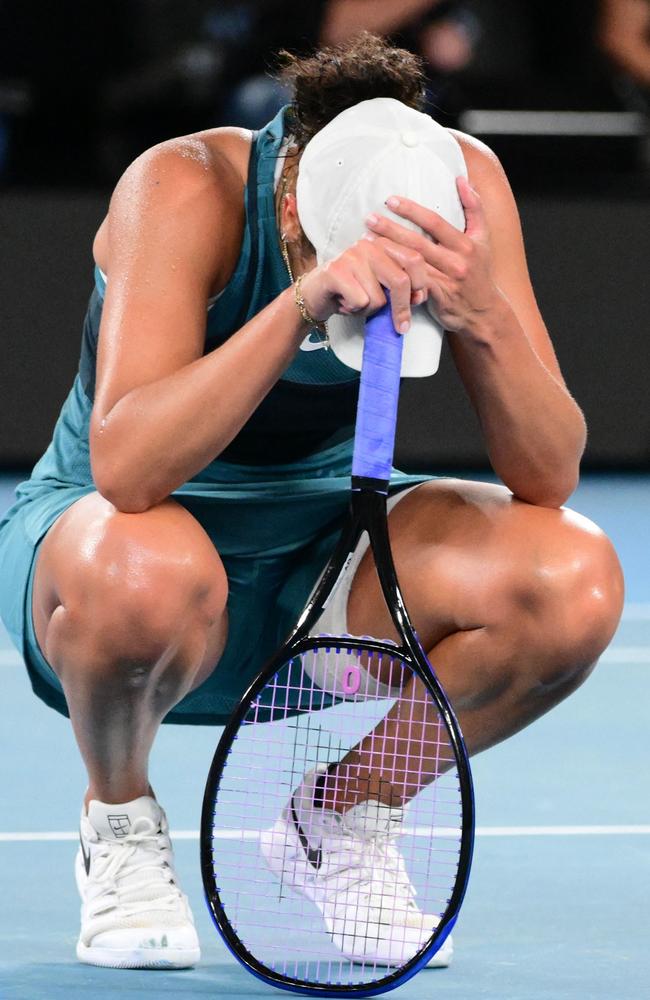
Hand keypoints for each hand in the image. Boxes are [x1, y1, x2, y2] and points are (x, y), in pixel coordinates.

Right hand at [298, 232, 429, 334]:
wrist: (314, 296)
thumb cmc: (352, 293)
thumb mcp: (382, 288)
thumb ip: (402, 287)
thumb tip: (420, 297)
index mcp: (384, 244)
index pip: (415, 260)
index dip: (421, 285)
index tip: (417, 302)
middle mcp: (369, 245)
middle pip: (400, 280)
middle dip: (402, 308)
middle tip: (401, 326)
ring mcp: (351, 257)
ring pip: (379, 297)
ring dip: (370, 310)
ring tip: (356, 304)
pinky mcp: (335, 271)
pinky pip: (360, 302)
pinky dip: (354, 311)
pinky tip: (343, 303)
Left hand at [363, 177, 502, 337]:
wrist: (483, 313)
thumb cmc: (479, 273)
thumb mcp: (483, 238)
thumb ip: (474, 208)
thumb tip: (461, 180)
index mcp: (466, 243)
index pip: (435, 222)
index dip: (412, 210)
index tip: (390, 200)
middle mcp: (456, 261)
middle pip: (418, 242)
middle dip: (391, 229)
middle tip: (369, 219)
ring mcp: (446, 281)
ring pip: (412, 264)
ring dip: (388, 252)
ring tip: (367, 241)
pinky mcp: (436, 298)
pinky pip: (412, 285)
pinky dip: (394, 275)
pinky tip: (377, 268)